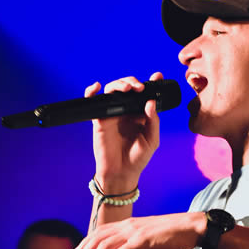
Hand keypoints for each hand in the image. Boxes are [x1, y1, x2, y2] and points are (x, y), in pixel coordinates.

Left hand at [72, 211, 205, 248]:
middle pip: (98, 239)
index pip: (101, 232)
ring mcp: (134, 232)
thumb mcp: (153, 246)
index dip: (86, 243)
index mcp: (130, 225)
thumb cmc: (176, 237)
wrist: (193, 228)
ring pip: (104, 247)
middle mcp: (128, 226)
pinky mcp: (142, 240)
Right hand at [85, 73, 161, 191]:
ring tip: (127, 89)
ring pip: (112, 90)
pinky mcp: (100, 119)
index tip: (157, 76)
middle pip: (127, 87)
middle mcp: (127, 111)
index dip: (151, 82)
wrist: (121, 172)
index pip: (145, 94)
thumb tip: (150, 102)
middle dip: (133, 82)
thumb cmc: (138, 158)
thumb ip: (153, 121)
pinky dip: (91, 92)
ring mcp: (112, 113)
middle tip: (140, 87)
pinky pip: (94, 102)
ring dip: (119, 84)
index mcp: (141, 114)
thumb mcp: (152, 139)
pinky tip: (97, 87)